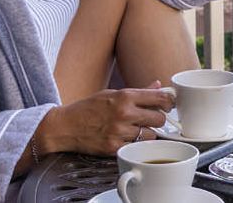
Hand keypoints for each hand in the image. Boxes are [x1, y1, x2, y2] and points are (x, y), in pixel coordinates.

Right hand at [39, 84, 174, 156]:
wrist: (64, 126)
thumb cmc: (88, 108)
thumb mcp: (112, 94)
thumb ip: (138, 91)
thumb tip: (158, 85)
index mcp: (125, 96)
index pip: (160, 98)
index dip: (168, 102)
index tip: (169, 104)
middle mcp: (124, 113)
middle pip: (160, 119)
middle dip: (158, 119)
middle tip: (150, 119)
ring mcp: (119, 132)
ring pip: (151, 135)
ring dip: (147, 133)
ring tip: (135, 129)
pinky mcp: (114, 148)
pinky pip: (137, 146)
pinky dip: (135, 144)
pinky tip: (125, 138)